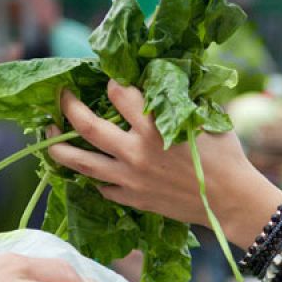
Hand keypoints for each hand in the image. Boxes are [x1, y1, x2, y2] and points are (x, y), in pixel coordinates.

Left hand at [51, 83, 281, 241]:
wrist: (232, 202)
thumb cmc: (227, 157)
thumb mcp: (207, 119)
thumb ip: (182, 100)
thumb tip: (167, 79)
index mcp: (154, 126)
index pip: (118, 93)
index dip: (112, 82)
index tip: (109, 79)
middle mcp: (135, 151)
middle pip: (86, 125)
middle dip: (68, 107)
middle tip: (61, 97)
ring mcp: (131, 178)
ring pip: (81, 162)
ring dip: (59, 147)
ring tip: (49, 137)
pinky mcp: (134, 199)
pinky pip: (103, 189)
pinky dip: (94, 180)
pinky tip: (89, 172)